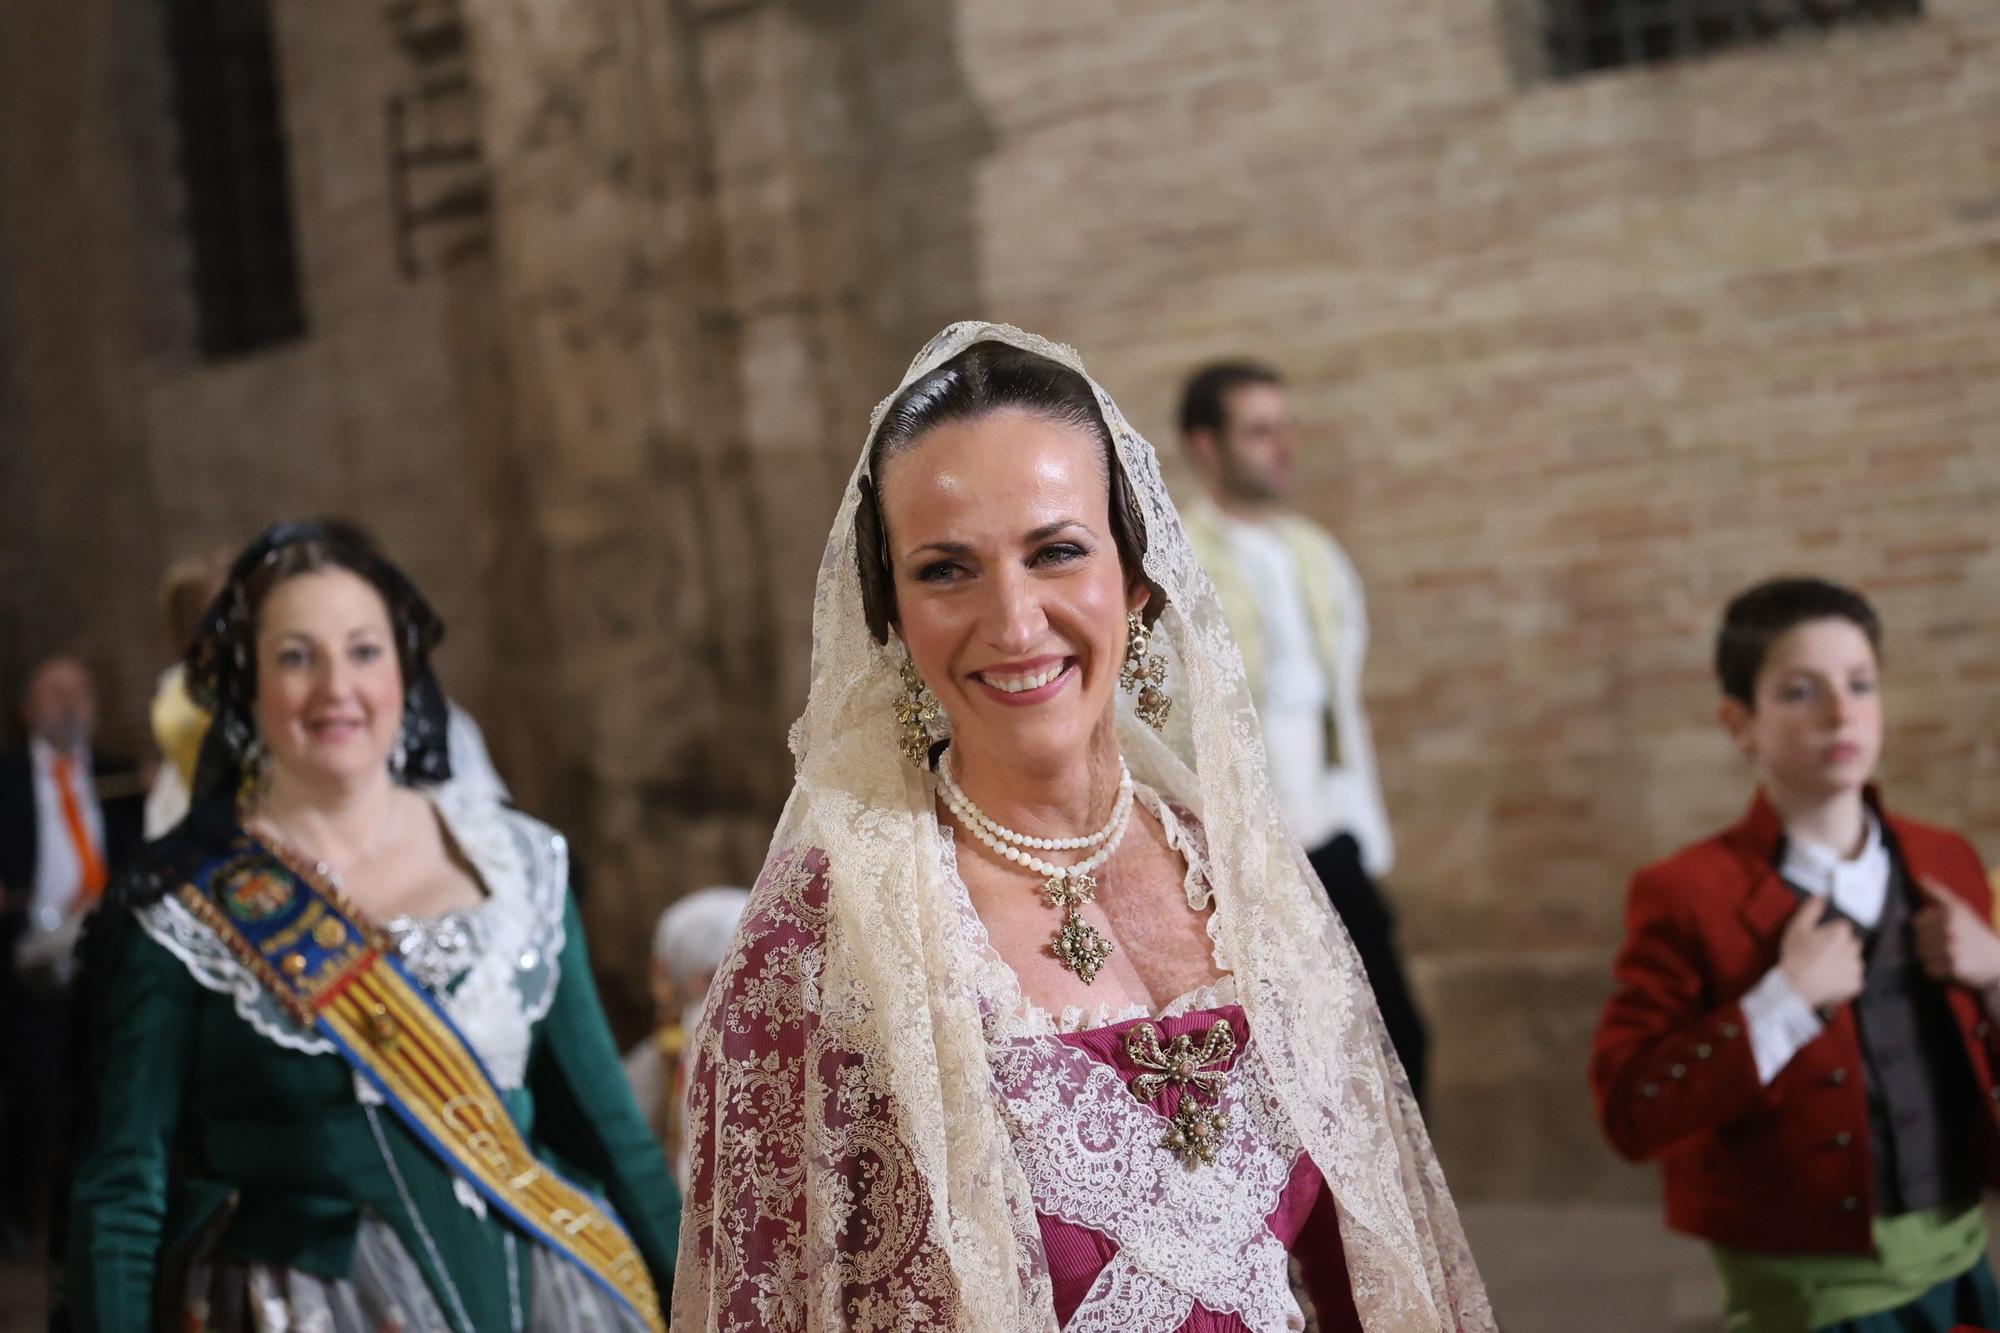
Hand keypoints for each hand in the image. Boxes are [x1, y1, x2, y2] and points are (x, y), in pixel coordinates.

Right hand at [1779, 897, 1863, 1010]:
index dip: (1828, 935)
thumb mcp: (1797, 927)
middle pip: (1851, 944)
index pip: (1842, 928)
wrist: (1797, 985)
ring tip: (1824, 970)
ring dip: (1843, 964)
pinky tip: (1829, 981)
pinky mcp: (1857, 984)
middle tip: (1820, 956)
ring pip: (1853, 961)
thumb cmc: (1796, 955)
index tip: (1817, 943)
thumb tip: (1820, 896)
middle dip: (1840, 948)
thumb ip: (1811, 909)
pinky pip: (1853, 979)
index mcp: (1841, 931)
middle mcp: (1854, 947)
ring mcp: (1857, 967)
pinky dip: (1844, 980)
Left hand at [1913, 876, 1999, 991]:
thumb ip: (1939, 893)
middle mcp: (1950, 929)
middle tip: (1950, 946)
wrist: (1999, 963)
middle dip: (1930, 943)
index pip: (1918, 921)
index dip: (1929, 927)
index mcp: (1953, 912)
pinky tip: (1953, 967)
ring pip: (1921, 953)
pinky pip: (1928, 969)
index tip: (1945, 932)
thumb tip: (1920, 877)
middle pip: (1918, 938)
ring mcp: (1950, 950)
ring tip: (1951, 956)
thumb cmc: (1977, 934)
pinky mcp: (1952, 969)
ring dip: (1932, 957)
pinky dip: (1937, 971)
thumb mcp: (1962, 909)